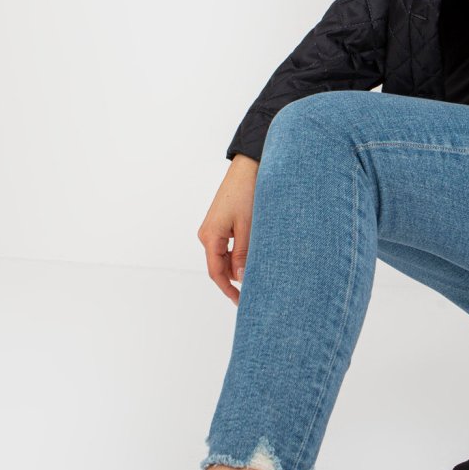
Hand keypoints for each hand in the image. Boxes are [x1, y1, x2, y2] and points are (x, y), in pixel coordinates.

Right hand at [197, 155, 258, 303]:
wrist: (247, 168)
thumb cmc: (246, 193)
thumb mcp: (248, 227)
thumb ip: (243, 254)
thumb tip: (240, 278)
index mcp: (210, 236)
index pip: (217, 273)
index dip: (229, 290)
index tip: (242, 301)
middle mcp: (207, 234)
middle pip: (221, 266)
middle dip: (237, 276)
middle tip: (258, 284)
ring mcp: (213, 229)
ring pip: (225, 256)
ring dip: (240, 263)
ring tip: (260, 266)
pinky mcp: (221, 223)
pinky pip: (228, 245)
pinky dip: (240, 252)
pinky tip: (255, 252)